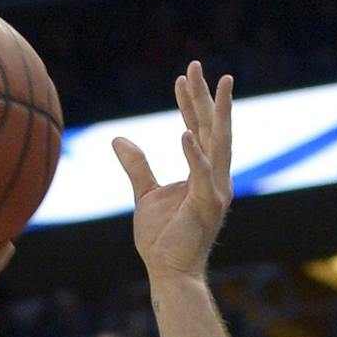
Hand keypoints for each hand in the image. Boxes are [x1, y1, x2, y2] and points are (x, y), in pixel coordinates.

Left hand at [114, 62, 232, 281]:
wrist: (168, 272)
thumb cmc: (162, 238)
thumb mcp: (144, 195)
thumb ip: (137, 166)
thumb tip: (119, 139)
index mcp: (204, 172)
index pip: (198, 128)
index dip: (190, 102)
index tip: (182, 76)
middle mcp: (216, 176)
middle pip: (211, 127)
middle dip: (205, 95)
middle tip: (197, 64)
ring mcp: (215, 190)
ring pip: (216, 143)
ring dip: (212, 113)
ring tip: (213, 85)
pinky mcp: (206, 206)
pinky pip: (201, 175)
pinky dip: (193, 154)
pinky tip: (185, 133)